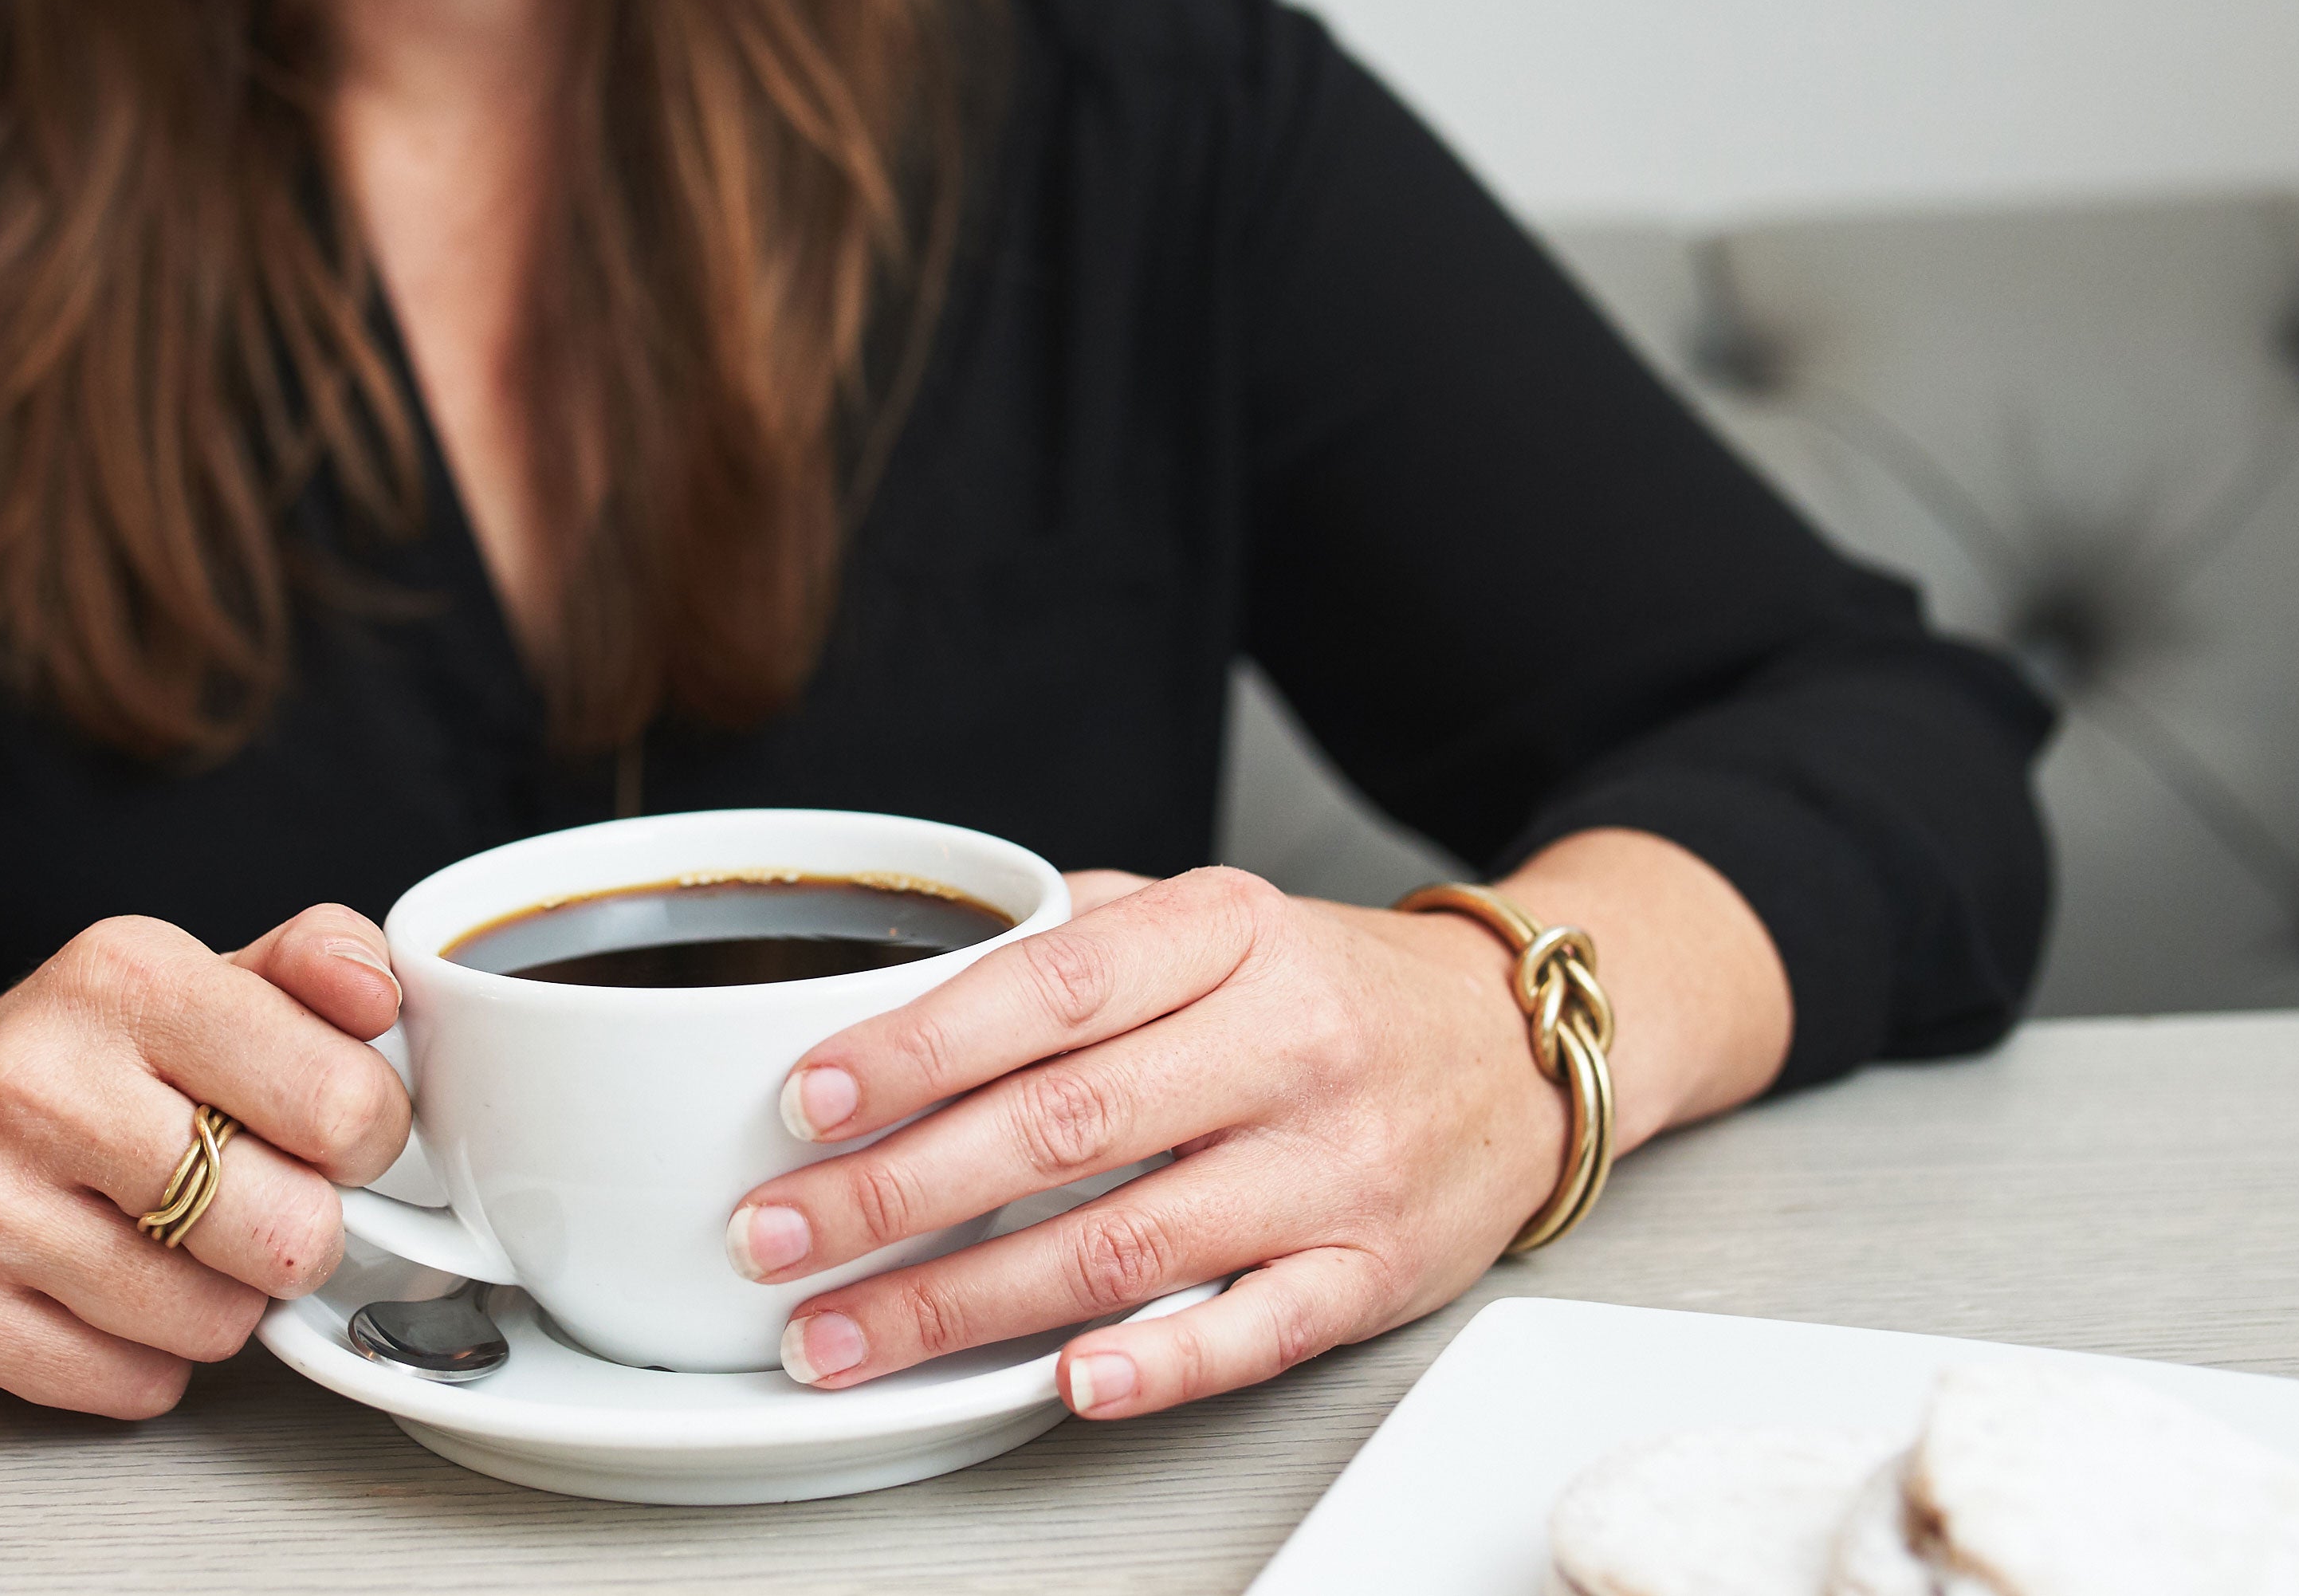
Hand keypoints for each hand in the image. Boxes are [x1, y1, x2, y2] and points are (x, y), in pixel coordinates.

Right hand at [0, 907, 410, 1418]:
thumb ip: (310, 964)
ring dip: (220, 1300)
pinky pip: (136, 1386)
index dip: (366, 1137)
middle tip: (255, 1203)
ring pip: (216, 1324)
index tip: (329, 1135)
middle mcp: (34, 1082)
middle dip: (300, 1232)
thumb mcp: (194, 978)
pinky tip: (102, 1294)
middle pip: (288, 1231)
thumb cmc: (76, 1061)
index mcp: (123, 980)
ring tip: (165, 1243)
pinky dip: (146, 1358)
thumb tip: (372, 987)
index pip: (337, 1102)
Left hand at [722, 865, 1597, 1418]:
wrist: (1523, 1048)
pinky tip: (1059, 1383)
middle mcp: (1283, 1044)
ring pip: (1125, 1245)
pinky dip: (1151, 1363)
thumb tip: (895, 981)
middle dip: (895, 1194)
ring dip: (965, 1303)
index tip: (805, 1101)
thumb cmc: (1331, 987)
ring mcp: (1331, 1166)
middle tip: (776, 1238)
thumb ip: (1067, 935)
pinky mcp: (1370, 1272)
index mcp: (1225, 933)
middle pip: (1063, 1128)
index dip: (919, 1048)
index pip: (1051, 989)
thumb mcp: (1209, 915)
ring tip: (843, 1336)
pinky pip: (1248, 1328)